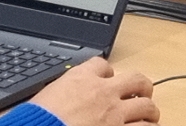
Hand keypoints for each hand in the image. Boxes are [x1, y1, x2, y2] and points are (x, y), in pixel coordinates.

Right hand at [28, 56, 158, 124]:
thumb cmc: (36, 119)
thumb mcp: (44, 97)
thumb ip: (60, 94)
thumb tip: (60, 100)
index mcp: (81, 79)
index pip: (102, 65)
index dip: (107, 73)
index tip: (108, 80)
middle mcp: (102, 92)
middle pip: (136, 79)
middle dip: (141, 87)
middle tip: (141, 94)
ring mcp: (115, 113)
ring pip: (146, 106)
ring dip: (149, 112)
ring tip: (149, 118)